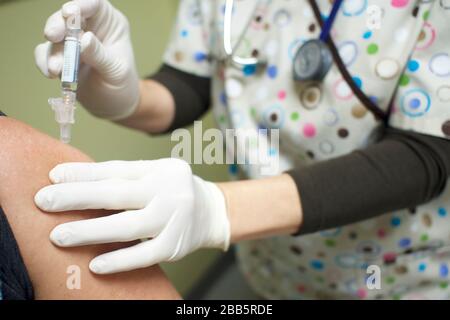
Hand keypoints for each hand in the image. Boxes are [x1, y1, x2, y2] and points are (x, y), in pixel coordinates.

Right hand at [34, 0, 139, 119]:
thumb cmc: (122, 85)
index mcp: (110, 23)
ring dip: (52, 52)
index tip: (69, 12)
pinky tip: (50, 73)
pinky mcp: (60, 56)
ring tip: (56, 70)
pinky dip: (44, 61)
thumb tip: (84, 39)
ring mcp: (72, 41)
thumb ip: (100, 55)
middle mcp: (90, 27)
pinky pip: (45, 53)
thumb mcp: (116, 71)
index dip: (81, 5)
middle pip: (68, 16)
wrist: (113, 106)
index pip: (95, 5)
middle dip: (58, 26)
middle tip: (52, 37)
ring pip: (54, 36)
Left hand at [34, 159, 230, 273]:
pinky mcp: (175, 246)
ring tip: (59, 236)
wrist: (212, 212)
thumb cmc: (174, 191)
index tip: (54, 176)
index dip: (84, 174)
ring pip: (128, 226)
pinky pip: (144, 255)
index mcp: (160, 170)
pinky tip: (95, 264)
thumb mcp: (156, 174)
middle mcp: (169, 191)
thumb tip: (76, 183)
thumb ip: (125, 177)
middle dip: (77, 197)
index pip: (117, 170)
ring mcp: (174, 220)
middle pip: (117, 194)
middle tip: (44, 201)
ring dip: (90, 231)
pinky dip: (119, 260)